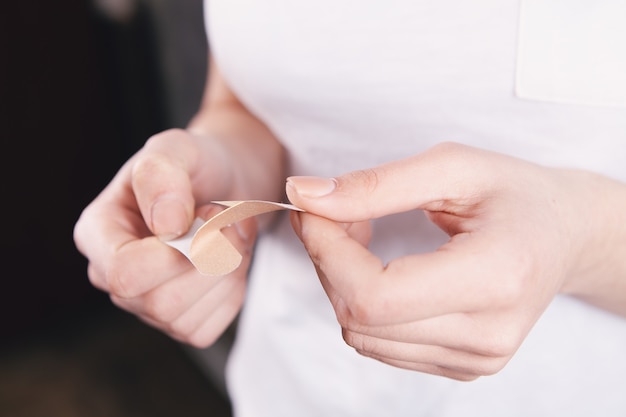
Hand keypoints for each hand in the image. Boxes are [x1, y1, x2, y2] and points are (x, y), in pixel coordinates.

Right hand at [73, 129, 255, 346]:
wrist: (229, 182)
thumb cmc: (196, 165)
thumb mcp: (176, 148)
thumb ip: (163, 176)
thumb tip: (166, 225)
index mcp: (98, 233)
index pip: (124, 273)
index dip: (174, 254)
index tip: (204, 215)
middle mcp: (113, 276)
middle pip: (157, 303)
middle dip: (208, 262)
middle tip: (223, 220)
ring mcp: (145, 304)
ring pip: (183, 320)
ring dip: (224, 274)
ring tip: (227, 236)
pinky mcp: (180, 320)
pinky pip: (207, 328)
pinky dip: (229, 293)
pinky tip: (227, 262)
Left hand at [286, 142, 624, 379]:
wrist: (565, 235)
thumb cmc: (517, 195)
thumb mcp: (453, 167)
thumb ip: (375, 185)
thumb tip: (305, 196)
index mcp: (494, 278)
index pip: (375, 295)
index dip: (327, 252)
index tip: (314, 211)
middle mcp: (487, 334)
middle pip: (360, 318)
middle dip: (328, 261)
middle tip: (337, 212)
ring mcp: (475, 359)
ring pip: (362, 336)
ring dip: (342, 282)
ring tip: (364, 235)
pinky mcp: (463, 366)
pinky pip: (380, 345)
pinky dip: (363, 304)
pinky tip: (380, 268)